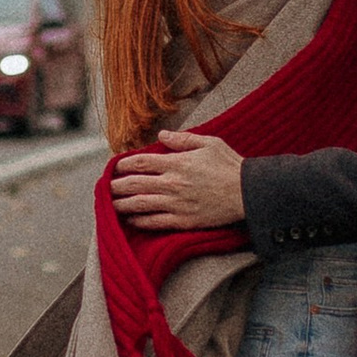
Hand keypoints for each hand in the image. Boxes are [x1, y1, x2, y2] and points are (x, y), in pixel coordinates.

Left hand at [112, 128, 246, 230]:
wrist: (248, 193)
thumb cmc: (230, 165)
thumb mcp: (209, 143)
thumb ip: (183, 139)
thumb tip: (162, 134)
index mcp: (177, 162)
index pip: (141, 162)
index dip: (124, 164)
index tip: (116, 167)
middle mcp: (173, 183)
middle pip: (135, 184)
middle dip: (117, 185)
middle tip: (108, 186)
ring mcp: (176, 204)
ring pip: (140, 205)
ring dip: (122, 204)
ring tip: (111, 204)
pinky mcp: (183, 220)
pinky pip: (155, 222)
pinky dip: (139, 221)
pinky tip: (131, 220)